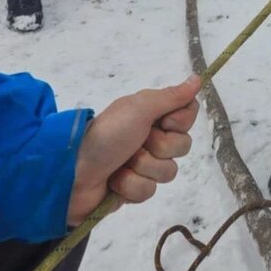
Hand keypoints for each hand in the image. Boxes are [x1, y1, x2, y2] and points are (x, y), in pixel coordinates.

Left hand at [66, 75, 200, 225]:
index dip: (178, 121)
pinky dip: (130, 186)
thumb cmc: (107, 133)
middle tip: (136, 142)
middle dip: (158, 147)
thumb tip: (198, 78)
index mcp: (153, 114)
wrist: (72, 171)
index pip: (188, 115)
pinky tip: (114, 181)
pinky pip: (149, 191)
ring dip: (141, 168)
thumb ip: (171, 96)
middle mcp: (151, 137)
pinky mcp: (134, 189)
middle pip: (182, 146)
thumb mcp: (139, 108)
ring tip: (121, 164)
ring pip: (167, 172)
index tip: (162, 121)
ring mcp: (143, 165)